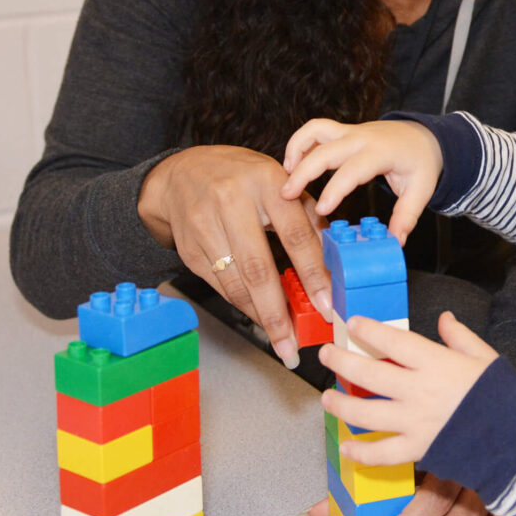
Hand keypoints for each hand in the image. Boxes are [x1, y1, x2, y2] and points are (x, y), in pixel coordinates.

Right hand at [137, 144, 331, 367]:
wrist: (182, 173)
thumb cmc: (242, 178)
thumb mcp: (280, 181)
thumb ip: (308, 214)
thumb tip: (332, 257)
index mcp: (267, 183)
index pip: (295, 235)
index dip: (312, 273)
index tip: (325, 304)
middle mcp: (233, 203)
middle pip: (259, 268)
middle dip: (279, 312)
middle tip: (295, 342)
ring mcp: (206, 227)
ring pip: (236, 283)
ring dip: (261, 317)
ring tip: (281, 339)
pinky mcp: (190, 249)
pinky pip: (221, 286)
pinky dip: (242, 306)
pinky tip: (259, 318)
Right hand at [282, 118, 442, 244]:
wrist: (423, 136)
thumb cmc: (420, 163)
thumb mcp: (420, 190)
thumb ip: (406, 216)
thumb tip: (394, 242)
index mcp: (381, 153)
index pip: (353, 170)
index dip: (335, 190)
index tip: (321, 210)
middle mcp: (362, 138)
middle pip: (326, 149)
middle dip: (304, 171)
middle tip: (286, 196)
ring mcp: (350, 132)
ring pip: (315, 131)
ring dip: (296, 149)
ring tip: (284, 176)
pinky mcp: (342, 131)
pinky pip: (315, 129)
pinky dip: (300, 142)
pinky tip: (291, 164)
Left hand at [317, 311, 497, 464]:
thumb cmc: (503, 397)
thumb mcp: (485, 357)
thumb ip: (460, 337)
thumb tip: (444, 319)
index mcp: (435, 363)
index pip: (392, 341)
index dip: (368, 330)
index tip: (352, 322)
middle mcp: (418, 391)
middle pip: (368, 374)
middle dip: (341, 362)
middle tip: (326, 354)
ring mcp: (414, 422)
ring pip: (364, 414)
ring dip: (340, 406)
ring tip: (326, 398)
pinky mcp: (417, 450)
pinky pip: (381, 454)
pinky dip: (360, 454)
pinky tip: (347, 449)